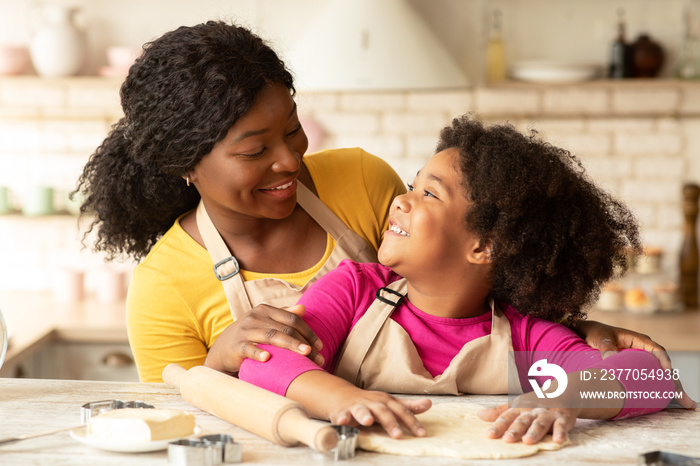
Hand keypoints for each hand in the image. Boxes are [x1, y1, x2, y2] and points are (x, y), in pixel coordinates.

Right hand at [204, 304, 322, 374]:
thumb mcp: (266, 322)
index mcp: (265, 310)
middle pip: (285, 328)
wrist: (222, 349)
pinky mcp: (236, 346)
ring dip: (291, 345)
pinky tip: (268, 358)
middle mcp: (255, 317)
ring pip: (272, 336)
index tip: (320, 346)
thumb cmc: (250, 335)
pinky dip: (258, 352)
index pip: (292, 318)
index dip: (308, 332)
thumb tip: (303, 308)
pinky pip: (249, 349)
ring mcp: (245, 331)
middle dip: (304, 342)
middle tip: (318, 357)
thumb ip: (284, 315)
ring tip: (305, 355)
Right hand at [329, 387, 431, 438]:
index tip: (421, 434)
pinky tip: (342, 422)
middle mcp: (373, 403)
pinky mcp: (343, 412)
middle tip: (398, 435)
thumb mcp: (390, 403)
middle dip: (390, 422)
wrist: (343, 395)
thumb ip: (408, 406)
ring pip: (361, 410)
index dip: (412, 422)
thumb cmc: (371, 402)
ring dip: (364, 415)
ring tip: (368, 422)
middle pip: (383, 411)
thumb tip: (429, 403)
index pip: (402, 412)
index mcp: (386, 401)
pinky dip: (341, 418)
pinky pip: (341, 415)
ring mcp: (357, 406)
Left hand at [477, 400, 576, 444]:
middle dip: (515, 430)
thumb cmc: (536, 402)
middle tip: (507, 439)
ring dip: (534, 432)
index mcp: (520, 408)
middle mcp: (532, 410)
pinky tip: (557, 440)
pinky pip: (561, 426)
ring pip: (540, 423)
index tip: (489, 435)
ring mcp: (548, 414)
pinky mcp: (563, 419)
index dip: (497, 425)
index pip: (507, 417)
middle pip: (523, 420)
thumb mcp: (517, 405)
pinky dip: (560, 433)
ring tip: (528, 441)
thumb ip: (499, 412)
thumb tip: (479, 414)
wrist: (563, 391)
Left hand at [573, 320, 696, 409]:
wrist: (586, 333)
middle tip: (681, 395)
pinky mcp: (634, 368)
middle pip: (661, 365)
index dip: (663, 361)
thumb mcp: (601, 338)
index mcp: (638, 339)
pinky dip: (654, 387)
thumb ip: (606, 347)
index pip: (656, 350)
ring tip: (679, 401)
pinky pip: (647, 378)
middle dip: (672, 380)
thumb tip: (611, 358)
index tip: (667, 372)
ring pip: (657, 374)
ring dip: (666, 386)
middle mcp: (643, 350)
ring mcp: (639, 360)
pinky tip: (660, 400)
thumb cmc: (596, 333)